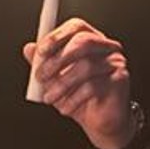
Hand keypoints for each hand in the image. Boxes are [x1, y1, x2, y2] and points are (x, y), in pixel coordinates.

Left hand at [22, 18, 135, 148]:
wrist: (99, 122)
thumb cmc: (78, 97)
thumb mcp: (54, 80)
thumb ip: (42, 64)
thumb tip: (29, 48)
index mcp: (91, 40)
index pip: (76, 26)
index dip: (56, 37)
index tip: (40, 52)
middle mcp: (106, 47)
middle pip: (83, 41)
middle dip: (57, 60)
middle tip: (40, 77)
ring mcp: (115, 61)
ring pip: (85, 66)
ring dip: (61, 84)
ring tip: (50, 99)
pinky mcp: (120, 79)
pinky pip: (93, 86)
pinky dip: (73, 99)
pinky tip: (65, 108)